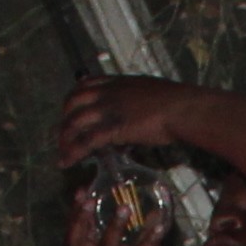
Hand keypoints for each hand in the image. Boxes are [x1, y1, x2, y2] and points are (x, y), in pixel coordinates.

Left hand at [56, 72, 192, 166]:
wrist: (183, 109)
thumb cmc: (177, 101)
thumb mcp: (152, 92)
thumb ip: (139, 99)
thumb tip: (140, 111)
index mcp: (118, 83)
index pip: (87, 84)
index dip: (75, 97)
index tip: (72, 108)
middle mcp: (108, 93)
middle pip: (74, 102)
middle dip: (65, 118)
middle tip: (64, 134)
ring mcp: (108, 110)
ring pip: (75, 122)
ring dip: (64, 139)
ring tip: (62, 153)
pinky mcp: (112, 130)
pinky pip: (85, 142)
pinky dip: (72, 153)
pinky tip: (66, 163)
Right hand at [65, 172, 161, 245]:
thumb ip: (144, 242)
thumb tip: (156, 216)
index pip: (76, 238)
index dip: (75, 216)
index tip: (81, 193)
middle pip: (78, 242)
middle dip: (79, 219)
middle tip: (87, 197)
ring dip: (114, 228)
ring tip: (125, 207)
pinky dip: (148, 243)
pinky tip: (159, 229)